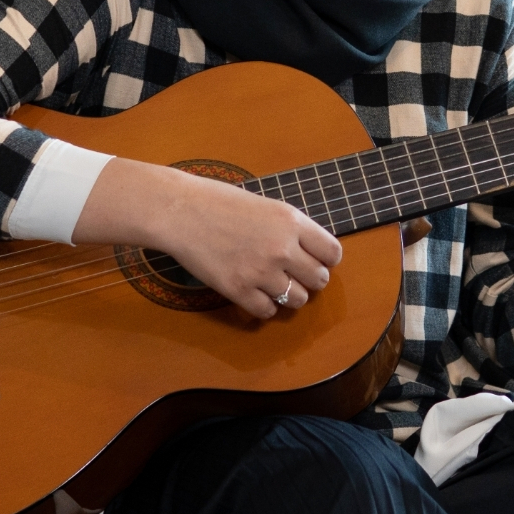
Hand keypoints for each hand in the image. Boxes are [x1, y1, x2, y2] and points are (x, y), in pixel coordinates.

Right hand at [73, 158, 341, 318]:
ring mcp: (260, 272)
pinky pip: (267, 311)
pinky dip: (264, 305)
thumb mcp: (267, 206)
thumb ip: (291, 229)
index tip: (316, 260)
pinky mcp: (238, 290)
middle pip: (319, 280)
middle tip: (293, 273)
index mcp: (291, 221)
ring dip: (289, 294)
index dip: (326, 259)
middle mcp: (281, 248)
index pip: (333, 253)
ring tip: (274, 284)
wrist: (181, 212)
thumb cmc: (219, 203)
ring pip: (297, 299)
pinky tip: (254, 292)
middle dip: (309, 279)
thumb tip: (312, 252)